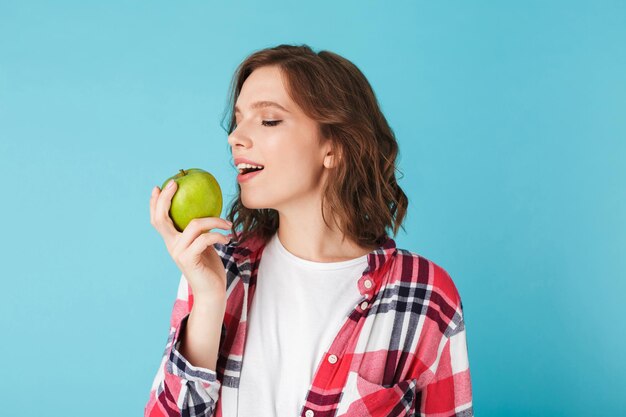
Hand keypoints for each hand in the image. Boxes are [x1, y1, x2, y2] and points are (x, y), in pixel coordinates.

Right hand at [149, 180, 231, 299]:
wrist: (212, 292)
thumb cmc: (209, 266)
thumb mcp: (203, 244)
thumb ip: (199, 231)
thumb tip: (208, 207)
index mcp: (172, 241)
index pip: (158, 219)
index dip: (156, 203)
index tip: (160, 186)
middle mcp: (171, 246)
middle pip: (161, 218)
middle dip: (166, 198)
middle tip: (175, 183)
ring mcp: (178, 253)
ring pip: (194, 225)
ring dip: (215, 221)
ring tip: (228, 224)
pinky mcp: (189, 259)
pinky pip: (205, 238)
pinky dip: (219, 235)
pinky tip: (227, 238)